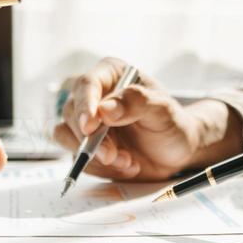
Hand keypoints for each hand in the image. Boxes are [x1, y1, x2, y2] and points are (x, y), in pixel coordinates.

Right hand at [52, 58, 242, 181]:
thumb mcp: (164, 110)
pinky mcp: (85, 145)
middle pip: (71, 111)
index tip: (90, 127)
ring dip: (93, 155)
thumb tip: (105, 109)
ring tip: (127, 162)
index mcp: (111, 75)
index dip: (85, 105)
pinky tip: (127, 165)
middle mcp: (94, 96)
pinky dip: (100, 167)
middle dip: (90, 138)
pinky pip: (77, 157)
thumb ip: (138, 102)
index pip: (87, 84)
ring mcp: (87, 122)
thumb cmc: (172, 124)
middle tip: (112, 155)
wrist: (176, 152)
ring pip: (66, 135)